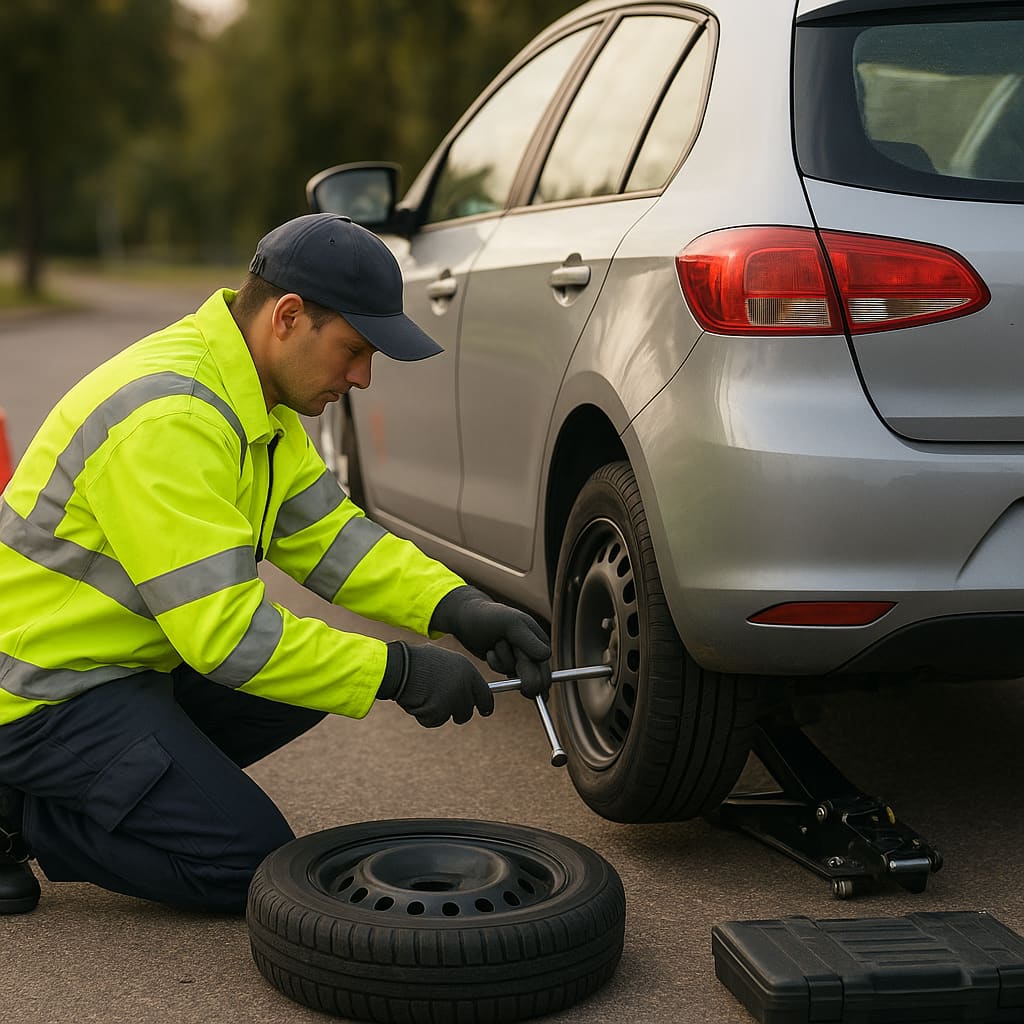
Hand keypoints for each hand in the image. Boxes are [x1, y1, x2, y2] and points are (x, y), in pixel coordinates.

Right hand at [378, 641, 493, 727]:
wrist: (400, 665)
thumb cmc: (418, 661)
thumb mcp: (445, 661)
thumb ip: (460, 676)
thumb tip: (468, 692)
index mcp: (467, 671)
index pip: (486, 695)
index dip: (485, 705)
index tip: (484, 711)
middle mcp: (463, 686)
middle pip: (468, 711)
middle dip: (458, 712)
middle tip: (443, 706)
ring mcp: (452, 700)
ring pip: (451, 717)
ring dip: (439, 712)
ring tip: (425, 695)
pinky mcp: (438, 712)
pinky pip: (434, 721)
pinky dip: (425, 716)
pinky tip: (417, 700)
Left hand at [432, 587, 551, 698]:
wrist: (467, 617)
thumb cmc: (490, 616)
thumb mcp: (510, 624)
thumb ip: (528, 641)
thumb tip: (546, 656)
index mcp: (539, 639)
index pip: (544, 666)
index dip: (534, 672)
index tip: (518, 664)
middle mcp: (532, 650)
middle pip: (533, 675)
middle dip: (517, 668)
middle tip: (503, 652)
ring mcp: (518, 658)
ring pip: (517, 675)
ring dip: (503, 663)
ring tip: (496, 644)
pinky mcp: (505, 663)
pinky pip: (503, 673)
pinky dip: (495, 664)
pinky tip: (490, 652)